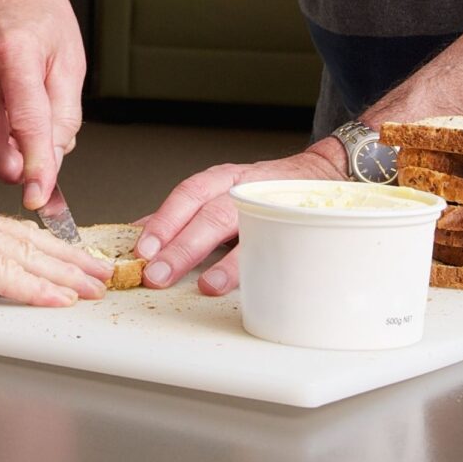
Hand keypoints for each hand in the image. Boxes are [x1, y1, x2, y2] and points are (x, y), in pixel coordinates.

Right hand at [0, 0, 85, 209]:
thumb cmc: (39, 14)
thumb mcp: (70, 60)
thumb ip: (64, 115)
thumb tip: (53, 161)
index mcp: (16, 54)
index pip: (27, 124)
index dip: (36, 167)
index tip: (41, 196)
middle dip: (14, 171)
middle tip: (37, 169)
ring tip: (22, 143)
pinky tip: (1, 134)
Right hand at [0, 194, 109, 307]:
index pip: (16, 233)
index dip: (51, 248)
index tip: (75, 260)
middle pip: (32, 240)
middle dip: (71, 259)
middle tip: (100, 272)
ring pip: (28, 255)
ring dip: (65, 275)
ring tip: (92, 288)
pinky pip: (7, 274)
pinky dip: (36, 289)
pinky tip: (58, 299)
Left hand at [133, 142, 346, 295]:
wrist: (323, 175)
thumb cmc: (264, 191)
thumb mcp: (221, 191)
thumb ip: (183, 214)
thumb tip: (139, 233)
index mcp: (222, 179)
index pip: (188, 194)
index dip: (165, 220)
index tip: (143, 248)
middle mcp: (246, 189)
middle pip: (212, 214)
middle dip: (183, 246)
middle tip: (158, 274)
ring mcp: (275, 207)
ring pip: (251, 231)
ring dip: (227, 262)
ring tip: (207, 286)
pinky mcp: (299, 225)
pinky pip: (283, 244)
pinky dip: (268, 265)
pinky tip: (258, 284)